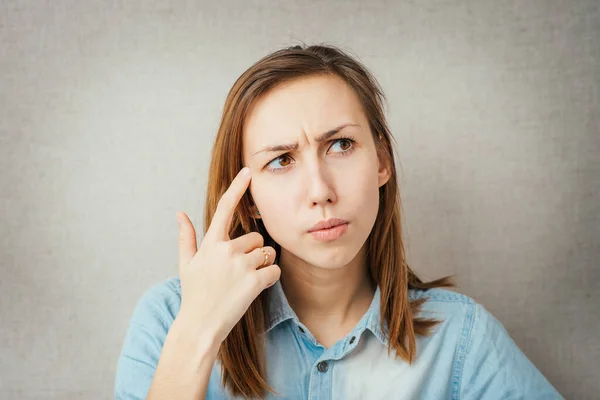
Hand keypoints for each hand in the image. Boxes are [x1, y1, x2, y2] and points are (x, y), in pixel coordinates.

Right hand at [175, 167, 279, 343]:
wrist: (200, 325)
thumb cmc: (194, 294)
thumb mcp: (186, 264)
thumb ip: (186, 237)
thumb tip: (180, 213)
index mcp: (211, 243)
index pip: (224, 208)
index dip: (238, 188)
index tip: (248, 171)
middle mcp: (226, 250)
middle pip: (256, 237)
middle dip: (253, 251)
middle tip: (239, 271)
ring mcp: (241, 265)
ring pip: (267, 253)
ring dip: (262, 265)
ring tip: (244, 281)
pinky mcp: (255, 281)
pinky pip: (274, 270)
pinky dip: (270, 278)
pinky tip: (255, 288)